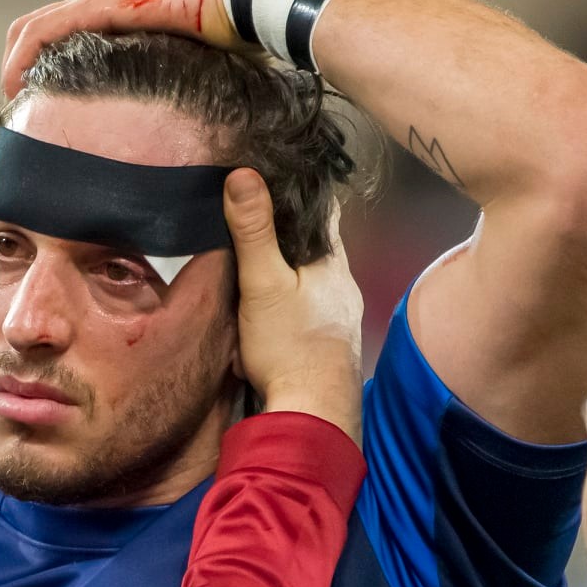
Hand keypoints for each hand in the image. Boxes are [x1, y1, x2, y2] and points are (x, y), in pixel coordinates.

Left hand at [0, 0, 248, 98]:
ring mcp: (97, 2)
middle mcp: (101, 4)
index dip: (41, 68)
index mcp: (119, 18)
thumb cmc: (230, 35)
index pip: (61, 37)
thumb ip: (173, 90)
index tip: (40, 110)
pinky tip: (18, 89)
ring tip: (15, 108)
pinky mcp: (99, 7)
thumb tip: (181, 135)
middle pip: (35, 34)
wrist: (243, 2)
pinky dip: (21, 60)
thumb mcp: (190, 69)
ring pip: (30, 32)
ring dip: (14, 69)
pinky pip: (43, 32)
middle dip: (18, 71)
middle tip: (22, 113)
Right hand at [224, 168, 362, 444]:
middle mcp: (344, 284)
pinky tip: (273, 306)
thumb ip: (253, 231)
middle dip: (290, 230)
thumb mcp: (263, 283)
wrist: (313, 413)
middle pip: (318, 244)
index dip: (300, 190)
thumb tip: (242, 173)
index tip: (275, 175)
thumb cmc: (290, 345)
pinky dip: (292, 297)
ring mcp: (340, 315)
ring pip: (314, 277)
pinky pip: (310, 306)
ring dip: (292, 267)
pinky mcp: (329, 341)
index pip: (324, 209)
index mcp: (332, 261)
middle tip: (255, 214)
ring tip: (258, 256)